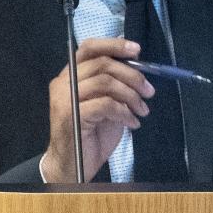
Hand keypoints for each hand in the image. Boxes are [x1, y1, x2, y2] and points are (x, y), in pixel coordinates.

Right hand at [41, 37, 154, 181]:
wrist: (72, 167)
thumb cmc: (90, 136)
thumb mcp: (106, 106)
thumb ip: (114, 86)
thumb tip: (137, 68)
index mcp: (70, 76)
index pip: (90, 48)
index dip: (114, 45)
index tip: (137, 51)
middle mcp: (63, 83)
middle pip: (102, 63)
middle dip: (132, 75)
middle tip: (149, 91)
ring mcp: (65, 98)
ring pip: (105, 82)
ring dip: (131, 96)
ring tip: (142, 110)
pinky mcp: (71, 115)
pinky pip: (106, 104)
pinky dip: (124, 112)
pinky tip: (132, 123)